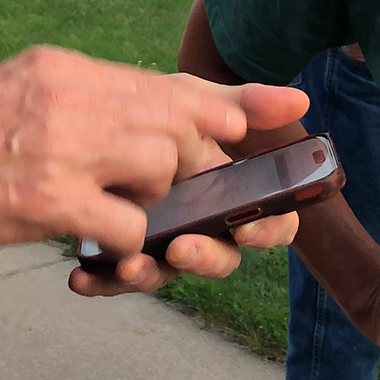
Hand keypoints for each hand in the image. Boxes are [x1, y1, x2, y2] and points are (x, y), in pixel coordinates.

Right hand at [0, 51, 306, 267]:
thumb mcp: (25, 91)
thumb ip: (91, 97)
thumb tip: (157, 116)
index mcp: (72, 69)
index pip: (172, 81)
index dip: (238, 99)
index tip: (291, 106)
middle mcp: (76, 97)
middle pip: (180, 129)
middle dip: (192, 165)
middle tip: (169, 187)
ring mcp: (67, 148)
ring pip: (164, 173)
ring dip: (152, 203)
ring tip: (110, 206)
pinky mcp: (51, 201)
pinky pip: (129, 226)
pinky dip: (122, 244)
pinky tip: (87, 242)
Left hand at [68, 79, 306, 298]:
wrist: (101, 115)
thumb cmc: (161, 113)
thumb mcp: (197, 101)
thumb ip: (246, 104)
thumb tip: (299, 99)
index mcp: (232, 195)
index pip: (271, 225)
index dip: (267, 232)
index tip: (248, 229)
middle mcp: (202, 226)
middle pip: (221, 258)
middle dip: (206, 259)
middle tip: (182, 248)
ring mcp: (161, 243)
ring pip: (167, 274)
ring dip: (151, 276)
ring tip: (128, 264)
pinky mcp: (120, 252)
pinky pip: (115, 277)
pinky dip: (101, 280)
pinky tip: (80, 276)